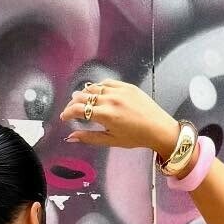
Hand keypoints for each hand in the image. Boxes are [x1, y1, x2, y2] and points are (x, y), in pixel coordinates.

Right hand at [60, 79, 178, 158]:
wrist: (159, 128)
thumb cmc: (137, 137)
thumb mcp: (111, 140)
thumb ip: (89, 137)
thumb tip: (71, 137)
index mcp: (106, 115)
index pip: (78, 109)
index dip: (68, 113)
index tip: (64, 117)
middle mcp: (111, 100)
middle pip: (83, 97)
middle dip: (73, 104)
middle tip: (70, 110)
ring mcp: (119, 91)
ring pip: (93, 87)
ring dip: (84, 94)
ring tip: (81, 100)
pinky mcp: (127, 86)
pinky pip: (107, 83)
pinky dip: (98, 87)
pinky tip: (96, 92)